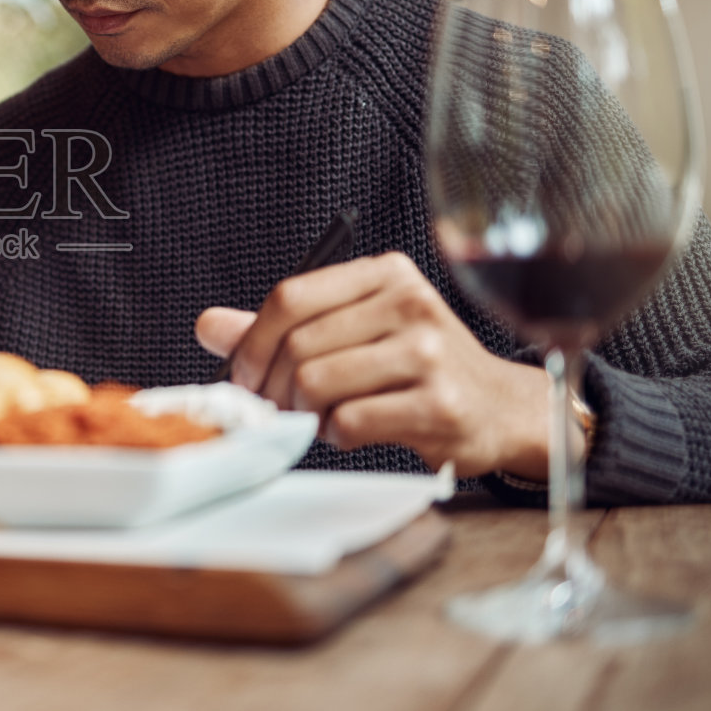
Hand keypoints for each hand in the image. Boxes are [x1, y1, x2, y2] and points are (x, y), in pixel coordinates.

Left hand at [194, 252, 549, 478]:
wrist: (500, 408)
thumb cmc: (418, 366)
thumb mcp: (354, 330)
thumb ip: (282, 327)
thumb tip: (209, 326)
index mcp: (385, 275)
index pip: (291, 297)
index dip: (252, 342)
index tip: (246, 373)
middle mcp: (409, 304)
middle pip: (298, 345)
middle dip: (275, 386)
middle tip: (281, 407)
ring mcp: (428, 353)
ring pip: (318, 383)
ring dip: (305, 412)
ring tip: (323, 416)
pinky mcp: (439, 405)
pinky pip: (350, 422)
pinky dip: (336, 436)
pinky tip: (352, 431)